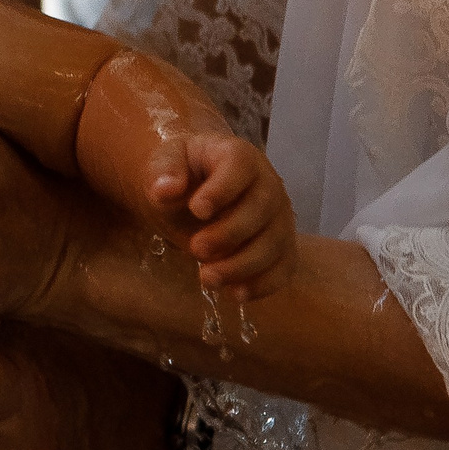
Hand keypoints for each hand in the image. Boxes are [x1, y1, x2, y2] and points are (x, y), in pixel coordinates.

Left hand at [161, 132, 295, 300]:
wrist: (198, 189)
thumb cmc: (185, 172)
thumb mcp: (166, 162)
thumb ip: (164, 171)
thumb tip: (164, 190)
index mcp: (239, 156)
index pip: (240, 166)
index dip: (222, 189)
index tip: (196, 211)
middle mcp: (268, 184)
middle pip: (262, 208)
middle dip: (230, 234)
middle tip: (196, 249)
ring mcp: (279, 216)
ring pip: (275, 243)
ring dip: (243, 266)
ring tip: (207, 278)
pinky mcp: (282, 245)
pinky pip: (284, 266)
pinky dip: (264, 284)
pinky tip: (235, 293)